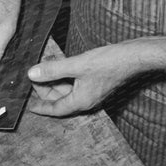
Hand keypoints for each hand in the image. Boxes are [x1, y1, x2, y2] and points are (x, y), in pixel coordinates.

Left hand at [27, 37, 165, 115]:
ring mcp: (91, 91)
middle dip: (45, 89)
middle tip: (33, 76)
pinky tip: (59, 65)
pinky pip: (74, 83)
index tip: (28, 105)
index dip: (40, 107)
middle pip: (59, 99)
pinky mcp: (95, 82)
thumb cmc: (110, 62)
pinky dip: (64, 76)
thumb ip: (53, 70)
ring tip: (43, 68)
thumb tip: (32, 74)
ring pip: (66, 90)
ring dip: (54, 80)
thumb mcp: (77, 65)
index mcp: (80, 101)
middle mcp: (86, 99)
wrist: (136, 56)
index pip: (55, 109)